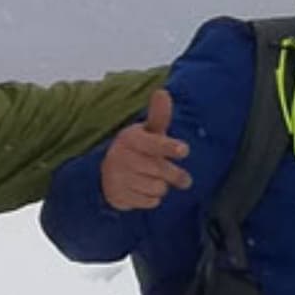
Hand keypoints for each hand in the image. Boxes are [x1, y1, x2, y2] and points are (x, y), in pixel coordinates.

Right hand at [99, 87, 192, 210]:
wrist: (109, 174)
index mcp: (130, 138)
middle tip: (185, 180)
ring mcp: (117, 176)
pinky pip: (149, 201)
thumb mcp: (148, 132)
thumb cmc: (138, 149)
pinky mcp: (118, 195)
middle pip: (160, 169)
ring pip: (157, 188)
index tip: (184, 150)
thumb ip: (158, 115)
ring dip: (162, 187)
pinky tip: (145, 190)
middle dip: (175, 175)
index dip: (169, 147)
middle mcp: (121, 156)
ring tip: (155, 180)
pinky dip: (152, 199)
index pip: (154, 143)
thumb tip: (163, 92)